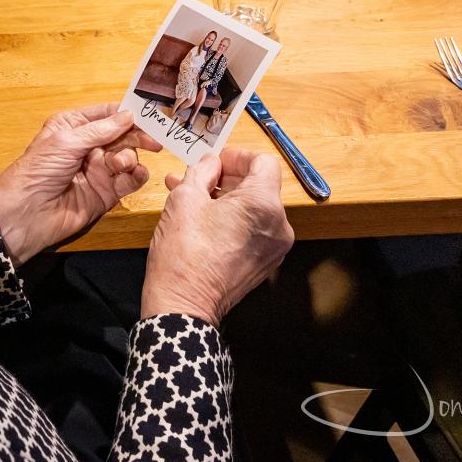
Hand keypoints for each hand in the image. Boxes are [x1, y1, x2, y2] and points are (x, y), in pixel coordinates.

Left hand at [0, 104, 160, 265]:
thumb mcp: (66, 141)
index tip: (149, 114)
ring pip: (128, 156)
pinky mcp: (106, 192)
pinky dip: (136, 175)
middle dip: (137, 136)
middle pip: (123, 135)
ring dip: (128, 158)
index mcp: (73, 126)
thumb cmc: (38, 170)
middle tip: (154, 141)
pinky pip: (130, 180)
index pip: (108, 114)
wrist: (27, 213)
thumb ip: (101, 130)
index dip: (128, 113)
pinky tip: (135, 174)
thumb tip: (129, 115)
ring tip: (117, 164)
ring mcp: (98, 169)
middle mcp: (88, 146)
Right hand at [141, 148, 292, 325]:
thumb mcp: (185, 198)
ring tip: (194, 197)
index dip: (237, 156)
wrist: (183, 304)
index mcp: (263, 204)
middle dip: (228, 177)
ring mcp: (274, 248)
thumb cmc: (184, 256)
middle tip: (200, 175)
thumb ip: (202, 170)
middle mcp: (278, 226)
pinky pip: (253, 230)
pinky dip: (233, 220)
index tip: (217, 160)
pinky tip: (204, 219)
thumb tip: (210, 162)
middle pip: (260, 186)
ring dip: (227, 199)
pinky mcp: (265, 263)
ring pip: (254, 209)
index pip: (263, 162)